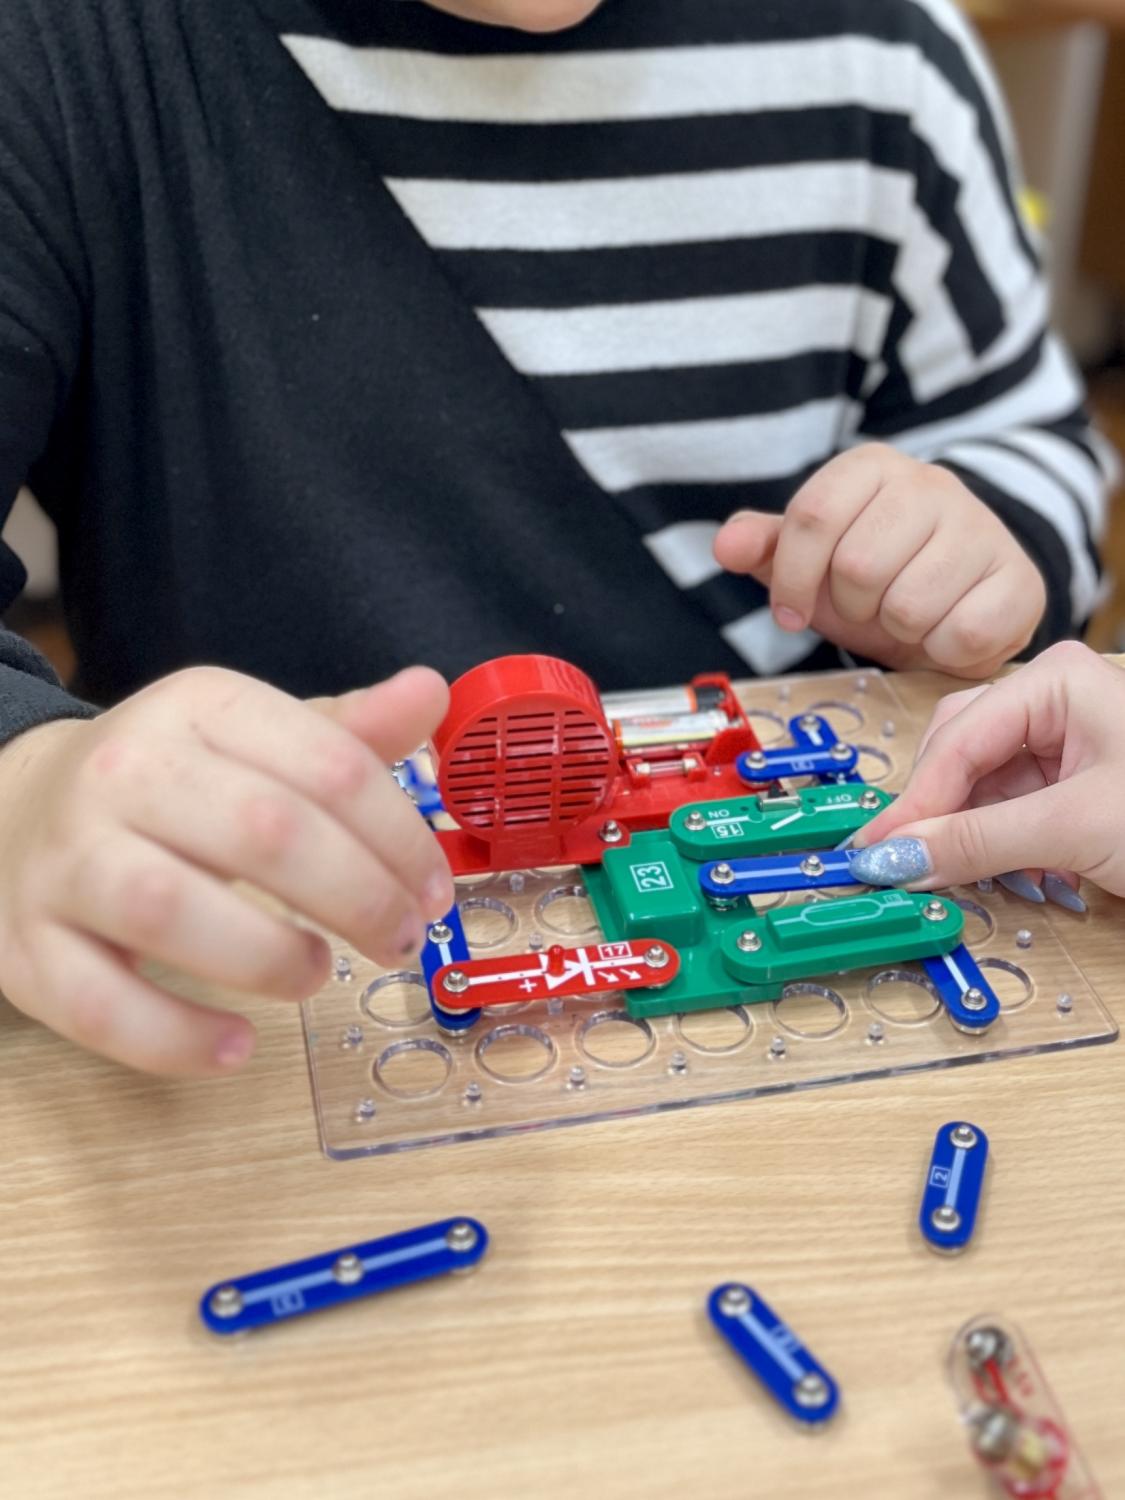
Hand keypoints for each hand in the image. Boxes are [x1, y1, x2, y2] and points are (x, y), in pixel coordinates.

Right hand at [0, 665, 453, 1075]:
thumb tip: (429, 692)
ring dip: (269, 958)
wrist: (18, 810)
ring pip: (170, 910)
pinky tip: (238, 1046)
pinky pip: (101, 1006)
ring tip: (315, 974)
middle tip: (399, 940)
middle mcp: (123, 772)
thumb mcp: (255, 741)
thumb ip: (345, 735)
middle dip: (359, 898)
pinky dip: (177, 1039)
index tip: (434, 893)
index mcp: (197, 708)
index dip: (401, 839)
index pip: (328, 766)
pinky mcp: (26, 948)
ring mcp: (65, 861)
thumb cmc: (171, 785)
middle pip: (265, 832)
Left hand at [713, 444, 1046, 677]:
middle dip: (852, 606)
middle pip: (858, 565)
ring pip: (909, 604)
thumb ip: (766, 548)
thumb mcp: (811, 561)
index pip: (813, 516)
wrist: (956, 600)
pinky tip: (945, 632)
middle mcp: (932, 485)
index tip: (791, 611)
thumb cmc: (874, 577)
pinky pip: (961, 634)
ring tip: (907, 617)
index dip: (793, 578)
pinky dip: (942, 650)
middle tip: (868, 608)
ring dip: (897, 630)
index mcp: (872, 468)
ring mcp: (982, 530)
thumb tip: (726, 545)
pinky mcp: (1020, 581)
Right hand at [848, 641, 1124, 901]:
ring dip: (974, 839)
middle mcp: (1054, 702)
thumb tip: (898, 857)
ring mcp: (1065, 743)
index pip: (956, 741)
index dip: (914, 803)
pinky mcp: (1075, 784)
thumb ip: (980, 842)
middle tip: (908, 866)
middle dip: (941, 816)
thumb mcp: (1077, 826)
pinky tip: (1019, 875)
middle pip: (958, 757)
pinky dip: (1005, 848)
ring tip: (978, 877)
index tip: (876, 851)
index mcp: (1056, 681)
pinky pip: (1012, 811)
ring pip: (982, 790)